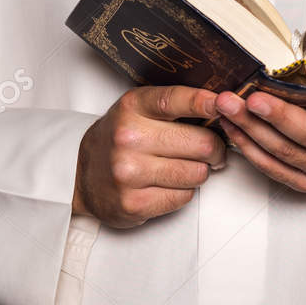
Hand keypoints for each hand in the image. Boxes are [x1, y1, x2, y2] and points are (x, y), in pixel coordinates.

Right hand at [72, 84, 226, 228]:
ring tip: (184, 166)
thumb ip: (172, 106)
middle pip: (201, 143)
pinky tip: (167, 183)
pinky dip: (183, 191)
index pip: (174, 100)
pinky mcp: (134, 203)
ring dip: (199, 172)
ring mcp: (129, 173)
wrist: (81, 176)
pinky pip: (184, 197)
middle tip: (212, 150)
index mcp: (131, 108)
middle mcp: (128, 138)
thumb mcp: (136, 111)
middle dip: (215, 148)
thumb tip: (221, 107)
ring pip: (197, 173)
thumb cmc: (118, 140)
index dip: (204, 102)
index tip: (224, 103)